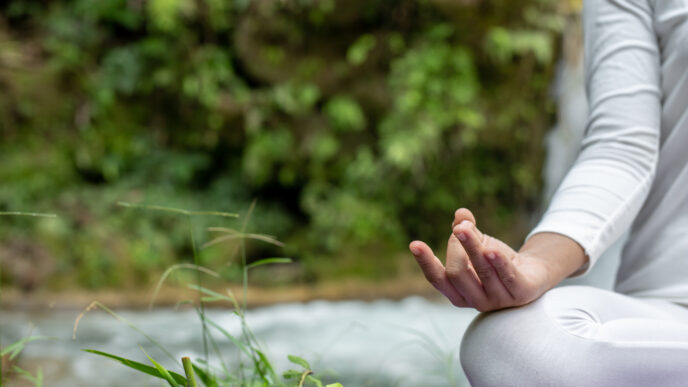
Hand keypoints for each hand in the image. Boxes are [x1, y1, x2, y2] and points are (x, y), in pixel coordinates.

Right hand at [409, 208, 580, 311]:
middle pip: (457, 274)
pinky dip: (498, 262)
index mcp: (459, 293)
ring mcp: (498, 300)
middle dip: (456, 247)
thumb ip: (467, 231)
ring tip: (464, 226)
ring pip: (482, 272)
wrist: (533, 273)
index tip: (415, 244)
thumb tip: (460, 213)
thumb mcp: (479, 244)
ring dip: (472, 247)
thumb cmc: (497, 261)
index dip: (426, 262)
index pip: (438, 280)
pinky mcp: (521, 294)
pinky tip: (491, 249)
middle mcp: (476, 301)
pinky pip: (507, 277)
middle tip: (461, 228)